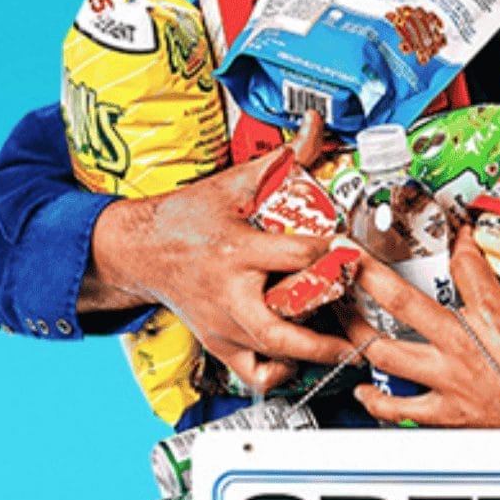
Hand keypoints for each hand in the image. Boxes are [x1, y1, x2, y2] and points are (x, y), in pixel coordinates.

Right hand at [88, 113, 353, 391]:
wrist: (139, 249)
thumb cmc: (185, 218)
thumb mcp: (233, 183)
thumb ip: (281, 160)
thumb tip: (313, 128)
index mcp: (235, 251)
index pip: (295, 256)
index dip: (332, 255)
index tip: (356, 254)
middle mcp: (228, 294)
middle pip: (279, 328)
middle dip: (324, 337)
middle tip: (360, 333)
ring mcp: (222, 324)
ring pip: (270, 354)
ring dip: (310, 354)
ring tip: (343, 345)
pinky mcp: (218, 343)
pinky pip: (253, 371)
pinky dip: (279, 370)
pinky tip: (298, 354)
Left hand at [349, 212, 499, 492]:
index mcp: (496, 314)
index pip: (465, 261)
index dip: (458, 236)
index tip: (454, 226)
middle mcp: (464, 345)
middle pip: (400, 299)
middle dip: (367, 274)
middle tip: (343, 255)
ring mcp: (453, 382)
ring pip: (386, 352)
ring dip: (357, 332)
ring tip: (339, 314)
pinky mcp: (451, 416)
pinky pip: (400, 409)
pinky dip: (375, 401)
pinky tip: (363, 390)